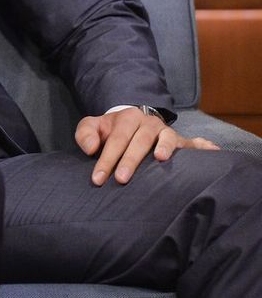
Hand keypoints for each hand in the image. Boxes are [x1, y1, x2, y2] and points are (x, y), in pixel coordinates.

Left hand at [75, 107, 219, 186]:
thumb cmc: (111, 130)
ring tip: (162, 159)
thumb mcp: (94, 126)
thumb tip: (91, 147)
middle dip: (130, 160)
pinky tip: (212, 150)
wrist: (133, 119)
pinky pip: (193, 143)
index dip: (106, 159)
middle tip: (121, 179)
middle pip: (139, 141)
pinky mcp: (179, 141)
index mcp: (127, 118)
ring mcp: (166, 131)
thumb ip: (85, 133)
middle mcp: (149, 123)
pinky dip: (203, 146)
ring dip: (166, 147)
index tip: (98, 179)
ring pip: (167, 138)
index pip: (116, 139)